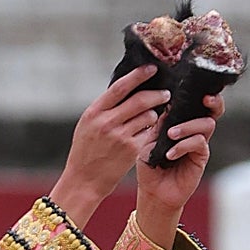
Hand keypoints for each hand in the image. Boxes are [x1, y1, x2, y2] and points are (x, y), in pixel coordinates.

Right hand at [49, 66, 171, 228]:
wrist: (84, 181)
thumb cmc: (85, 152)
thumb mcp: (87, 125)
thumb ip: (104, 108)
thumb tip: (127, 89)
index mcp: (94, 113)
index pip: (120, 86)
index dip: (138, 75)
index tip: (152, 69)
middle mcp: (107, 123)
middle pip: (140, 100)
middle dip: (157, 94)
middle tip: (165, 94)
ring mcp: (120, 137)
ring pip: (148, 116)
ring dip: (154, 114)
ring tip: (152, 116)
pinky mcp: (132, 150)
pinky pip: (149, 133)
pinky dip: (151, 130)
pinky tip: (149, 132)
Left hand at [134, 93, 223, 246]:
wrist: (153, 192)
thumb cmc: (150, 166)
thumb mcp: (148, 142)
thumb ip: (157, 125)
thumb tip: (166, 106)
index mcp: (181, 123)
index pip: (194, 104)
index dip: (198, 94)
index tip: (195, 87)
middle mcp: (193, 131)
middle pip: (213, 110)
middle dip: (213, 102)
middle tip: (205, 99)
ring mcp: (198, 143)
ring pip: (206, 124)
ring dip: (188, 126)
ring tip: (171, 135)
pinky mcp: (201, 157)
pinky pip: (199, 143)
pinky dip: (184, 145)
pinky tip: (171, 154)